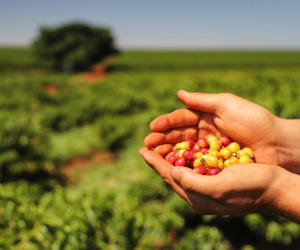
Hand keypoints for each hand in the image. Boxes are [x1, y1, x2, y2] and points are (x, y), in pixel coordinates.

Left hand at [139, 147, 299, 222]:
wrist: (274, 188)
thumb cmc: (249, 188)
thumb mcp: (219, 187)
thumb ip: (192, 183)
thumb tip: (171, 173)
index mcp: (196, 198)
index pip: (169, 177)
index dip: (154, 163)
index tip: (141, 150)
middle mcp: (199, 192)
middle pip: (172, 173)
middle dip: (159, 158)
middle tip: (147, 145)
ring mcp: (207, 184)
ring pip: (182, 168)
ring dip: (170, 155)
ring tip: (159, 144)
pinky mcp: (216, 177)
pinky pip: (194, 165)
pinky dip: (186, 155)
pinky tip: (182, 147)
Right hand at [144, 91, 299, 173]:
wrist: (277, 145)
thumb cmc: (254, 121)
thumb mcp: (227, 105)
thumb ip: (202, 100)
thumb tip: (178, 94)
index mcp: (207, 116)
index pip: (182, 118)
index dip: (166, 122)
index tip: (152, 127)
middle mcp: (205, 131)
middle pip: (179, 135)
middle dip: (163, 139)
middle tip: (148, 144)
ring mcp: (209, 148)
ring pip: (184, 149)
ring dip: (169, 152)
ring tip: (154, 155)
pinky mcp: (214, 163)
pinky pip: (195, 163)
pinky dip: (182, 164)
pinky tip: (171, 166)